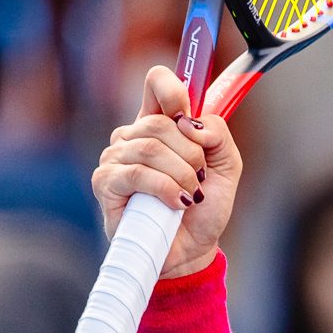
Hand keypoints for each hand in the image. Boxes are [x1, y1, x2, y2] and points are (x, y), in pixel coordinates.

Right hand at [92, 66, 243, 277]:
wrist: (192, 249)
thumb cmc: (204, 207)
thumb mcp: (226, 165)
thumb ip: (218, 134)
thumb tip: (192, 123)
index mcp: (161, 124)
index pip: (157, 83)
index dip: (173, 90)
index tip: (189, 112)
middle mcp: (133, 135)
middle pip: (161, 122)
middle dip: (191, 152)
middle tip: (200, 178)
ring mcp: (115, 158)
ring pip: (151, 147)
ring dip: (182, 174)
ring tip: (191, 195)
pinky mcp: (106, 183)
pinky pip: (137, 173)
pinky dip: (166, 188)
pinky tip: (178, 203)